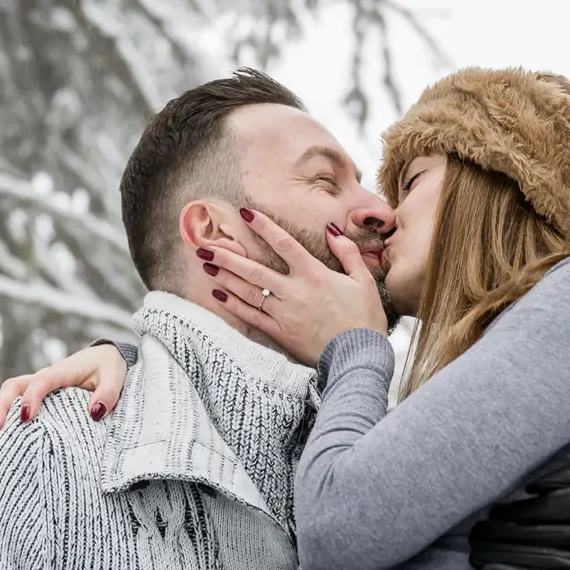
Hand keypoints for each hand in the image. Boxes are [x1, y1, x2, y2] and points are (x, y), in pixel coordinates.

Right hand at [0, 342, 127, 434]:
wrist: (105, 357)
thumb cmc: (109, 368)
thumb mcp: (115, 378)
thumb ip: (108, 394)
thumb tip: (95, 413)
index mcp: (62, 372)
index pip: (41, 382)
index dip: (31, 398)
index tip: (27, 418)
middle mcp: (44, 377)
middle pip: (13, 387)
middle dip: (0, 407)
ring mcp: (35, 386)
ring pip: (6, 395)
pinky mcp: (33, 396)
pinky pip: (10, 404)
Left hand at [201, 208, 387, 365]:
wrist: (358, 356)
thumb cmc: (364, 319)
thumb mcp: (364, 281)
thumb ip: (348, 253)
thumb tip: (331, 229)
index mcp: (315, 274)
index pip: (284, 244)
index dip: (264, 227)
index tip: (246, 213)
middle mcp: (295, 291)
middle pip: (255, 269)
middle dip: (228, 255)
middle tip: (205, 244)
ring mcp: (284, 313)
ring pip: (248, 291)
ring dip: (225, 276)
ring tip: (206, 264)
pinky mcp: (279, 333)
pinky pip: (251, 316)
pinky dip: (233, 305)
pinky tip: (218, 294)